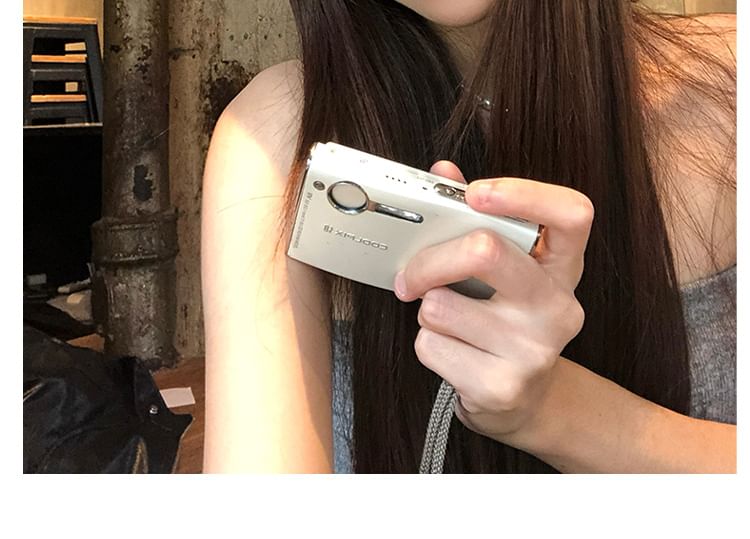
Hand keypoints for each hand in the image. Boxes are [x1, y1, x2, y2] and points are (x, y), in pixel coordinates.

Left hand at [394, 161, 593, 442]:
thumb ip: (475, 219)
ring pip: (441, 305)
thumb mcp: (506, 273)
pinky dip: (428, 345)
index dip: (523, 194)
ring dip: (428, 311)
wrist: (522, 401)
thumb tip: (442, 171)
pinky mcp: (502, 387)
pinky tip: (455, 353)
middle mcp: (558, 307)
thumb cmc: (506, 322)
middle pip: (485, 251)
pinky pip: (431, 345)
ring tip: (452, 323)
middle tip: (411, 274)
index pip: (572, 214)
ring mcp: (534, 350)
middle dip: (431, 259)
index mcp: (563, 269)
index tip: (474, 194)